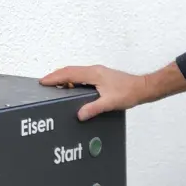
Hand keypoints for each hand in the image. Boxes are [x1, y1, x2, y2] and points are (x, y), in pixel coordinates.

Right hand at [39, 64, 160, 120]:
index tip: (44, 81)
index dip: (55, 77)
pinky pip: (81, 75)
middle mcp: (94, 70)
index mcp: (94, 74)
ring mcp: (97, 72)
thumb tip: (79, 114)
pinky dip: (72, 79)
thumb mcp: (110, 103)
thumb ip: (93, 108)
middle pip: (70, 71)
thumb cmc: (129, 93)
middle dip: (56, 76)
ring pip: (75, 72)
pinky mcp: (100, 76)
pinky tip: (72, 88)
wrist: (142, 88)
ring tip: (55, 86)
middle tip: (45, 83)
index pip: (69, 74)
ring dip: (64, 77)